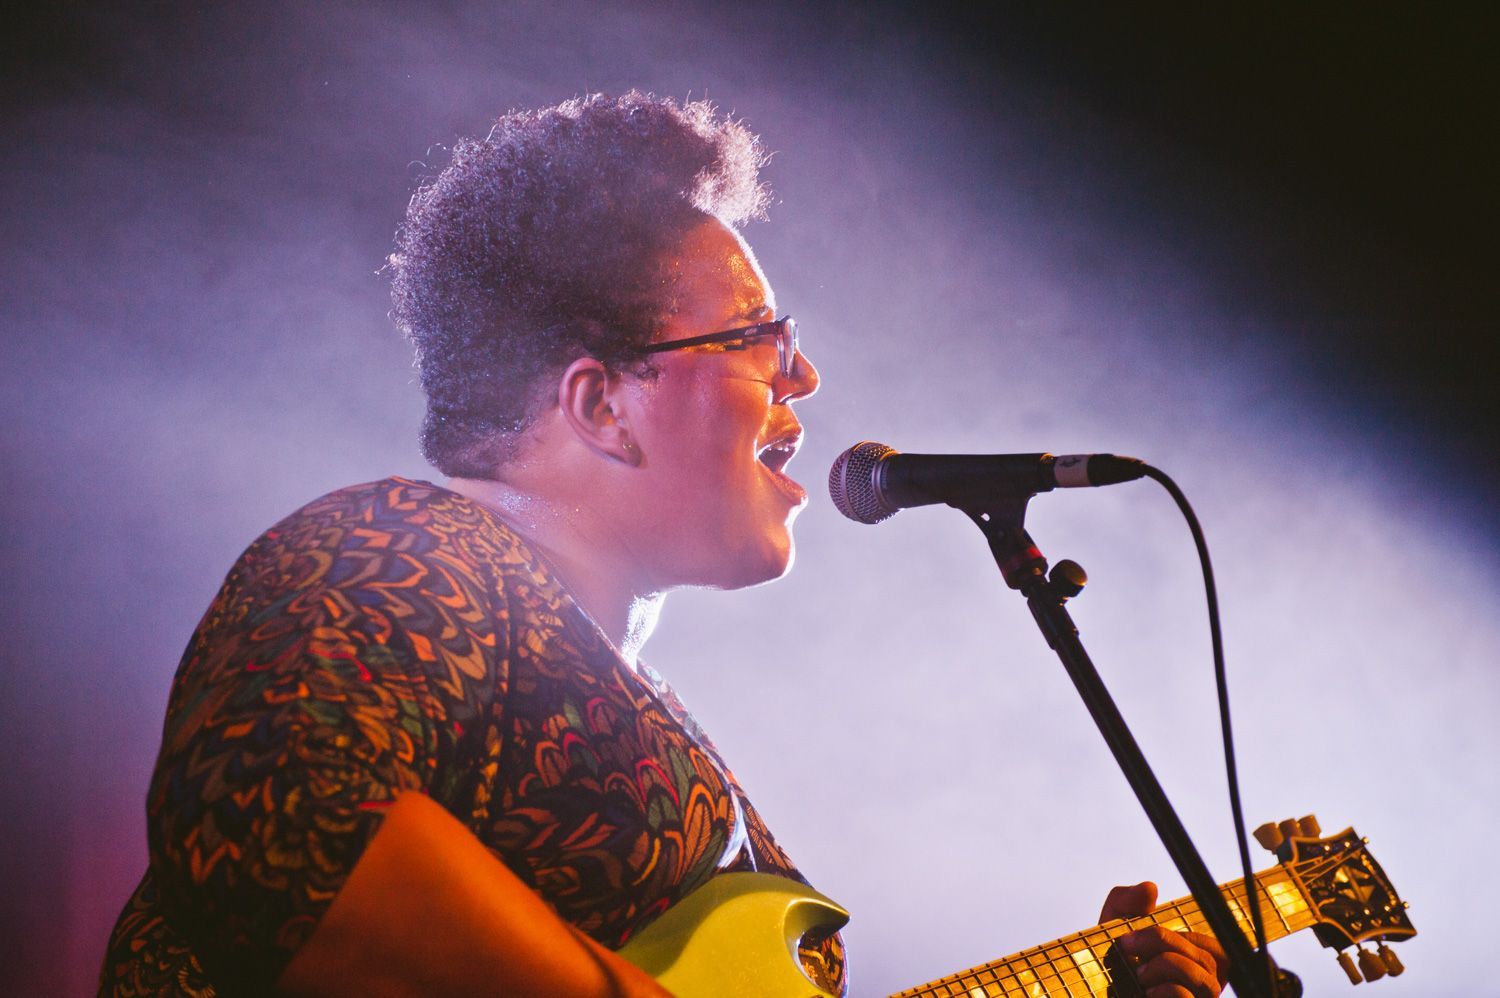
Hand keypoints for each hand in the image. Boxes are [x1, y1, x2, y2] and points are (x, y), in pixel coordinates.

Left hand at [1100, 882, 1227, 997]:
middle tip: (1128, 944)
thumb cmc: (1107, 961)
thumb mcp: (1113, 924)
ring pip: (1205, 981)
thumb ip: (1128, 901)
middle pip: (1208, 960)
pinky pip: (1186, 997)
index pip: (1216, 949)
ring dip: (1165, 965)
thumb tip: (1150, 889)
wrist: (1087, 990)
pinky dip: (1164, 989)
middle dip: (1163, 942)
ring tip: (1138, 972)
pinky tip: (1146, 992)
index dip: (1183, 936)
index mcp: (1194, 967)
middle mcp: (1199, 990)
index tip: (1145, 934)